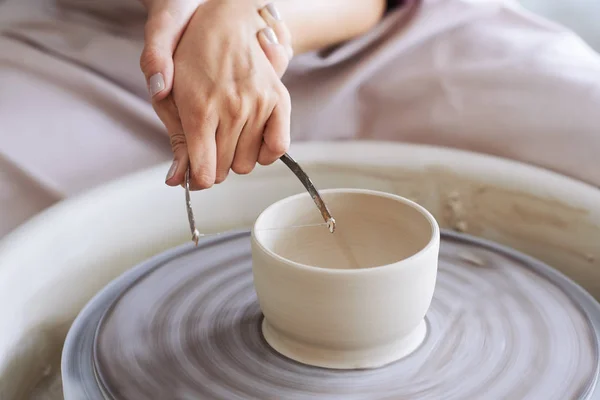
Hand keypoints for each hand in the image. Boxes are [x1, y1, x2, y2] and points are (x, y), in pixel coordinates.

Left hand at [139, 1, 292, 188]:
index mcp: (198, 108)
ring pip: (248, 164)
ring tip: (229, 133)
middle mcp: (231, 108)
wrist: (227, 18)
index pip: (204, 171)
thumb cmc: (192, 59)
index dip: (199, 179)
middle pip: (224, 170)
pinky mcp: (279, 99)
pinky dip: (265, 152)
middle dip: (213, 165)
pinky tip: (252, 139)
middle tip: (208, 143)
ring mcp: (258, 104)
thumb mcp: (170, 97)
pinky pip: (278, 148)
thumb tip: (177, 180)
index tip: (197, 172)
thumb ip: (175, 140)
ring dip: (237, 157)